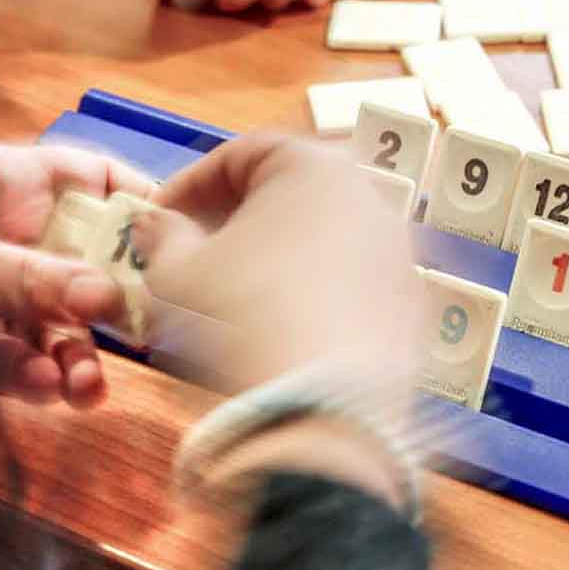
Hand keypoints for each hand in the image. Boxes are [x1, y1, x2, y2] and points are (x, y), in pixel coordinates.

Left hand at [0, 143, 154, 406]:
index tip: (179, 242)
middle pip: (85, 265)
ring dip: (80, 358)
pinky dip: (35, 381)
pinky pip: (18, 368)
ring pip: (56, 328)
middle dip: (117, 301)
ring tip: (86, 386)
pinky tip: (40, 385)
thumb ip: (23, 276)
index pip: (87, 180)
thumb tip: (107, 296)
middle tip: (148, 333)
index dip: (136, 204)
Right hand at [135, 135, 425, 411]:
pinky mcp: (410, 308)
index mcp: (314, 168)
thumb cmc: (242, 324)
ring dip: (275, 258)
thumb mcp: (177, 274)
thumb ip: (162, 235)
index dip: (191, 184)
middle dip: (236, 218)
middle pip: (290, 193)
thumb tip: (158, 224)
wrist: (322, 416)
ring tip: (233, 298)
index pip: (243, 153)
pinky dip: (314, 297)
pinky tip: (281, 332)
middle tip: (194, 252)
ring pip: (323, 241)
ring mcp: (397, 254)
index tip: (159, 218)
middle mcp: (368, 199)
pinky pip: (351, 287)